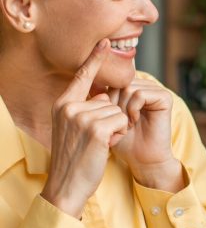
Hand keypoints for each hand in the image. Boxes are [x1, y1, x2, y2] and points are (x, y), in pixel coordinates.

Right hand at [41, 40, 128, 217]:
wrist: (66, 186)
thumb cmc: (74, 159)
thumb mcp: (72, 128)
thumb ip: (84, 108)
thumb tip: (103, 96)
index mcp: (62, 104)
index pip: (82, 76)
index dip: (95, 58)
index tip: (106, 41)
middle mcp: (70, 107)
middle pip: (109, 100)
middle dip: (111, 120)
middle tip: (95, 140)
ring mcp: (82, 118)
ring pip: (118, 112)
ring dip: (116, 130)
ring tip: (99, 145)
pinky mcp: (96, 130)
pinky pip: (122, 122)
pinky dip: (119, 135)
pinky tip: (106, 147)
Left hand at [108, 79, 182, 189]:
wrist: (142, 159)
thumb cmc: (123, 141)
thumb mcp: (106, 117)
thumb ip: (100, 97)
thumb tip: (87, 76)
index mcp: (133, 87)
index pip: (112, 81)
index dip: (106, 101)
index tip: (111, 119)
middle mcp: (145, 85)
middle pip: (119, 83)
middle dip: (114, 106)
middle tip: (119, 124)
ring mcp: (156, 90)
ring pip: (128, 88)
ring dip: (123, 109)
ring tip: (127, 124)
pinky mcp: (165, 98)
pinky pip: (140, 94)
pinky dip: (133, 110)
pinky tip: (134, 121)